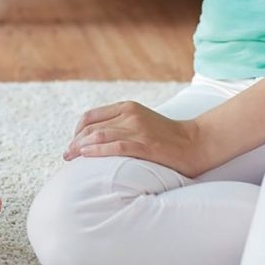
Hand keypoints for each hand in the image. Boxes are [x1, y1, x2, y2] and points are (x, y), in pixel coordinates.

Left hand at [63, 101, 205, 177]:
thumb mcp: (140, 122)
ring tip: (70, 158)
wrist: (196, 142)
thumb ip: (120, 125)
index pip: (90, 116)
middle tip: (67, 155)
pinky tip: (86, 156)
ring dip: (80, 147)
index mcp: (127, 107)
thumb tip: (95, 139)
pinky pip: (116, 147)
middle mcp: (130, 115)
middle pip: (91, 127)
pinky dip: (97, 151)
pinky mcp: (146, 144)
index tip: (73, 143)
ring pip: (99, 136)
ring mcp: (138, 129)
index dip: (77, 131)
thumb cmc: (167, 137)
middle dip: (75, 141)